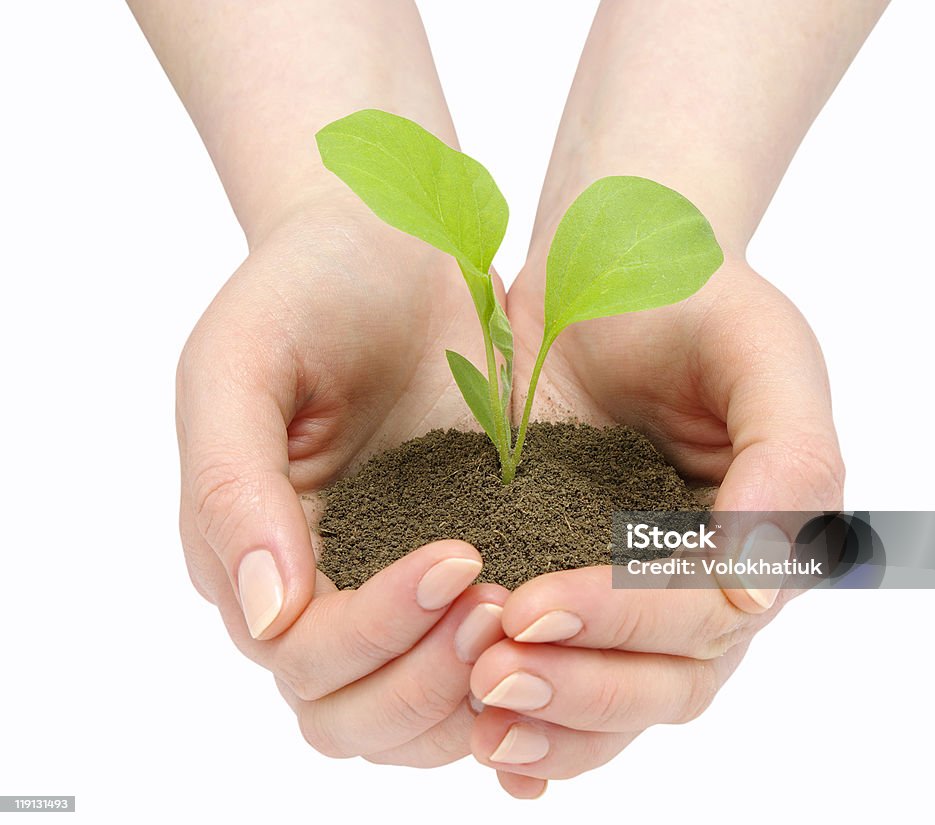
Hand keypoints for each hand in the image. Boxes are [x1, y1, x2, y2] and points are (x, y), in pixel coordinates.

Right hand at [176, 203, 507, 765]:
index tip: (457, 558)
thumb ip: (229, 484)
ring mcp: (391, 586)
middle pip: (355, 714)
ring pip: (416, 718)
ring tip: (533, 613)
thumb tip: (267, 616)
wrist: (388, 239)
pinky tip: (563, 636)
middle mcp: (321, 589)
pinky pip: (480, 665)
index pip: (304, 655)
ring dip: (474, 691)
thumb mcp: (240, 361)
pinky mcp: (463, 560)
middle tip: (499, 604)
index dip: (376, 631)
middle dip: (428, 678)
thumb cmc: (303, 288)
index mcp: (252, 553)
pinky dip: (519, 674)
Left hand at [478, 257, 843, 794]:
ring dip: (554, 721)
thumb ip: (790, 457)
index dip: (625, 621)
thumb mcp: (758, 351)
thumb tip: (764, 583)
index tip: (533, 606)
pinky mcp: (571, 581)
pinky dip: (537, 721)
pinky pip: (568, 674)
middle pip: (664, 679)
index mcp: (763, 539)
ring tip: (478, 720)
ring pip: (619, 700)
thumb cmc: (692, 300)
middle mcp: (706, 583)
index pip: (706, 616)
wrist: (605, 271)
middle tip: (494, 672)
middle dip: (581, 686)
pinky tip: (485, 743)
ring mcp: (636, 592)